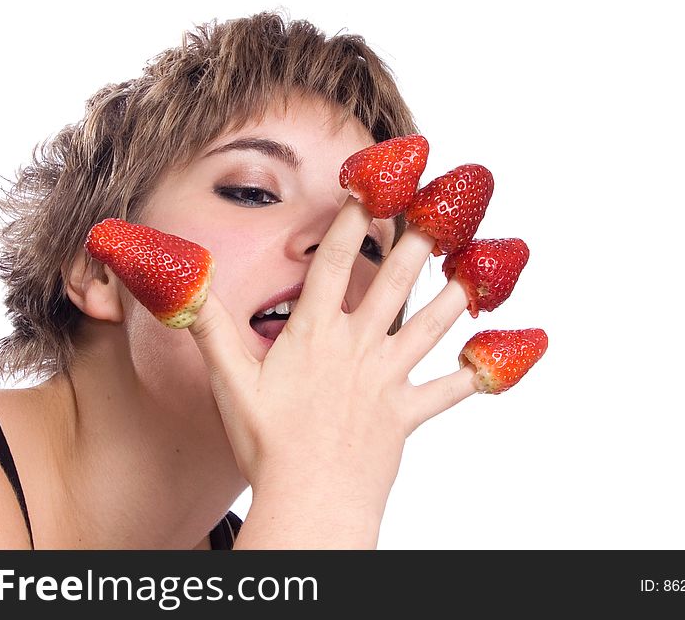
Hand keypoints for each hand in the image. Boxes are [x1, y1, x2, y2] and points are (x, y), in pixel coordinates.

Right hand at [188, 198, 475, 542]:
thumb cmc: (267, 444)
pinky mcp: (407, 412)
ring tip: (482, 263)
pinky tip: (501, 357)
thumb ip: (209, 327)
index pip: (333, 262)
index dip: (352, 218)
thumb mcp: (229, 381)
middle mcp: (357, 347)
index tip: (370, 183)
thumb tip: (184, 284)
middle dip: (417, 237)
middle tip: (443, 203)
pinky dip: (479, 373)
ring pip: (431, 323)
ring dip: (457, 290)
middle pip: (393, 280)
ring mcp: (387, 379)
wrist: (310, 500)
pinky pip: (452, 389)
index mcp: (315, 333)